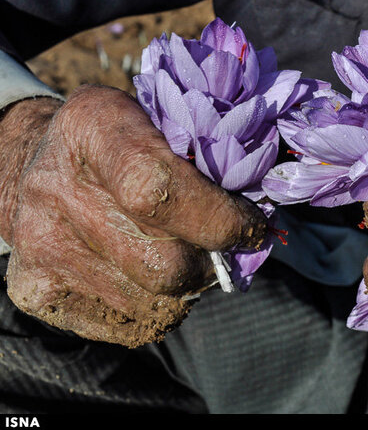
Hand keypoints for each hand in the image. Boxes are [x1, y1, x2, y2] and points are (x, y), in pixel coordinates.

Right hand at [0, 86, 266, 346]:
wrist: (31, 166)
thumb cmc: (116, 142)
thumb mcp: (156, 118)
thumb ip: (206, 158)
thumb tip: (260, 218)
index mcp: (94, 128)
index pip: (160, 191)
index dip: (220, 220)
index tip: (250, 226)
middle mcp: (56, 189)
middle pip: (163, 264)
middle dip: (212, 263)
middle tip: (221, 246)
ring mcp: (41, 245)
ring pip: (156, 303)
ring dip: (188, 287)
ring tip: (181, 254)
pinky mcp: (36, 290)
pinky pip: (130, 325)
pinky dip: (158, 307)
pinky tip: (147, 274)